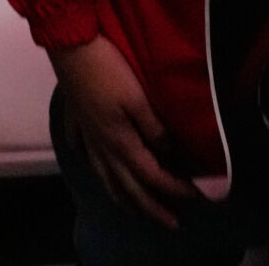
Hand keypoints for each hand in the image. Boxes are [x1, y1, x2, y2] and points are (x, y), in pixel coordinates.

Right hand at [51, 37, 192, 227]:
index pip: (153, 175)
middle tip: (171, 223)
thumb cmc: (108, 69)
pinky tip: (95, 168)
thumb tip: (167, 151)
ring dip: (123, 199)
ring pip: (105, 178)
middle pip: (128, 187)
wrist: (71, 46)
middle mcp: (102, 147)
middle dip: (152, 208)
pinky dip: (93, 167)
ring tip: (135, 211)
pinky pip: (84, 154)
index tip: (196, 195)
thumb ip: (154, 128)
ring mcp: (87, 136)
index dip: (176, 188)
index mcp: (120, 142)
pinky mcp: (78, 122)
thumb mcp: (138, 98)